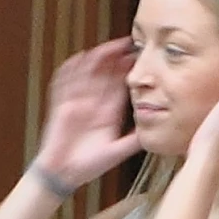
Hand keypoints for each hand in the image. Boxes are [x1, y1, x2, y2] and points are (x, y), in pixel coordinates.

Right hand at [31, 39, 146, 190]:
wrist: (64, 174)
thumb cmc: (89, 165)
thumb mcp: (117, 151)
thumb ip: (135, 141)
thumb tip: (157, 132)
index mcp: (108, 113)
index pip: (120, 87)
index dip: (129, 72)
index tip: (141, 57)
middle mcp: (93, 105)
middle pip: (104, 75)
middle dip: (115, 59)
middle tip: (129, 44)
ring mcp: (77, 103)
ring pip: (86, 75)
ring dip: (96, 60)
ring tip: (109, 48)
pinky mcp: (62, 106)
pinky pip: (64, 84)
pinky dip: (70, 70)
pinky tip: (80, 58)